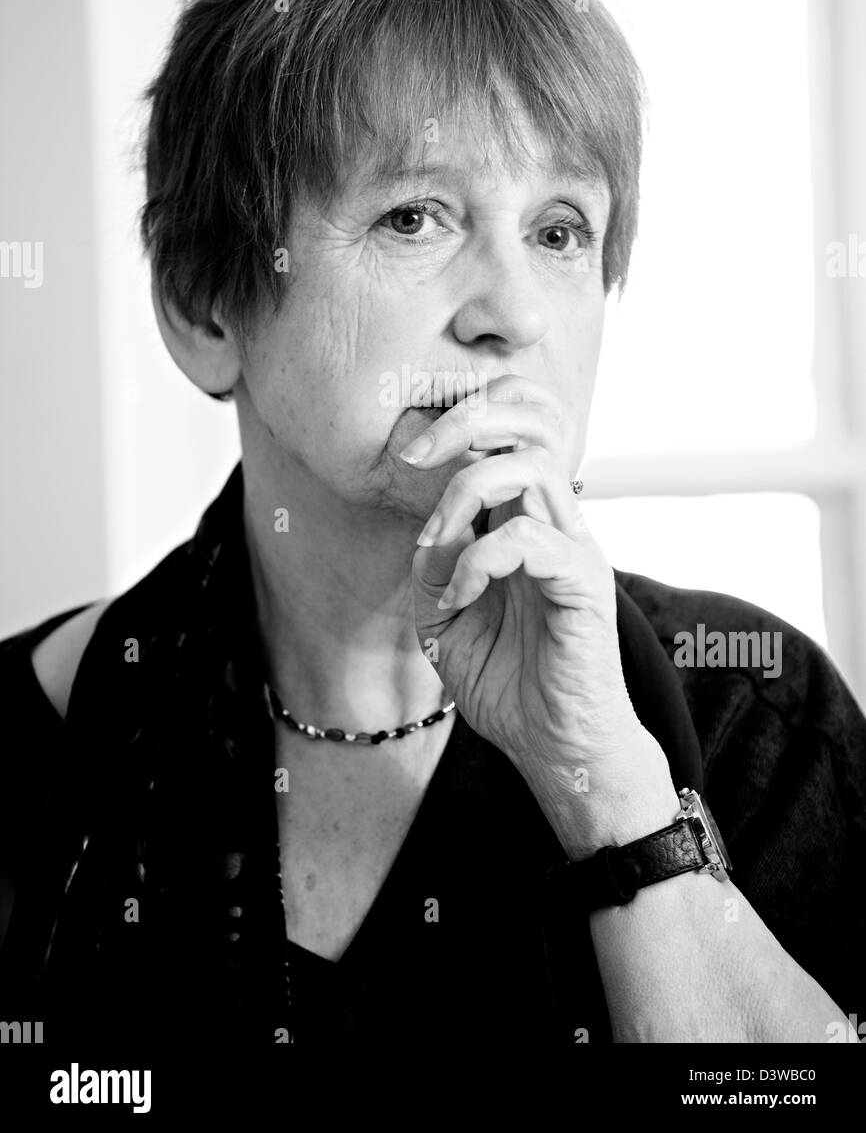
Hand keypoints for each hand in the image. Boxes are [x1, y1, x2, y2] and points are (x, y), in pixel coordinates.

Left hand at [402, 374, 672, 836]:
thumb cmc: (511, 686)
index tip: (410, 453)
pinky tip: (458, 596)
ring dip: (466, 491)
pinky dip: (478, 559)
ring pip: (532, 465)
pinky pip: (530, 539)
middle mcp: (557, 522)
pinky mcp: (583, 584)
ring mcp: (574, 548)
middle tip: (415, 455)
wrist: (556, 750)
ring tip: (437, 543)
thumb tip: (428, 531)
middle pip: (532, 421)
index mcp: (528, 520)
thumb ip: (435, 569)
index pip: (516, 428)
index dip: (466, 417)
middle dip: (465, 420)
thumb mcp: (447, 621)